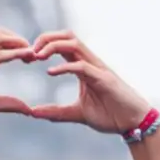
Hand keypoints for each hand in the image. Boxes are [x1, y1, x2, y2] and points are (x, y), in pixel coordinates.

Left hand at [26, 31, 151, 133]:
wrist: (133, 123)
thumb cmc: (110, 115)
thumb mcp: (77, 113)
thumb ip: (56, 112)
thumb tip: (33, 112)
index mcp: (83, 67)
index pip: (62, 45)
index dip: (43, 45)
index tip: (27, 57)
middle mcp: (90, 62)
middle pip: (67, 36)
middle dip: (46, 38)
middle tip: (29, 52)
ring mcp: (98, 68)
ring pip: (74, 43)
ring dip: (53, 45)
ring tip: (37, 56)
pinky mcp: (104, 79)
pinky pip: (82, 66)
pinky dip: (64, 67)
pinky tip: (50, 72)